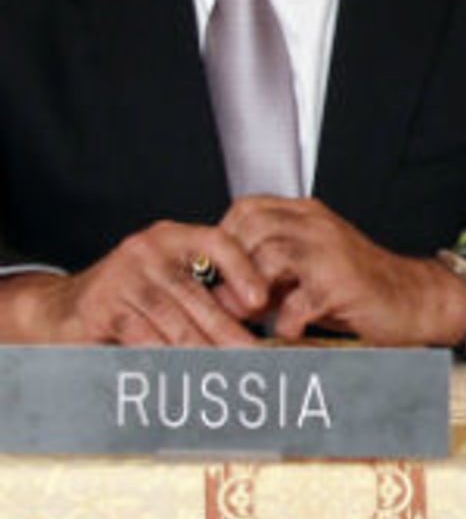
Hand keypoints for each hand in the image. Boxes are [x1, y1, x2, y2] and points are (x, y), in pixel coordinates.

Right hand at [0, 221, 269, 345]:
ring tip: (229, 370)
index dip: (243, 270)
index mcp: (171, 237)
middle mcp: (148, 250)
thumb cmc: (127, 297)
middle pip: (198, 296)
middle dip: (230, 331)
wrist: (59, 308)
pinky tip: (186, 374)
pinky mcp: (103, 307)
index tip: (260, 302)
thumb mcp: (168, 281)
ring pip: (175, 323)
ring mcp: (123, 277)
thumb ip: (203, 290)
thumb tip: (255, 316)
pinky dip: (168, 360)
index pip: (216, 242)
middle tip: (255, 355)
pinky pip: (145, 339)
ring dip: (204, 352)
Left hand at [219, 197, 465, 346]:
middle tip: (233, 300)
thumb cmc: (355, 288)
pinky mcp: (342, 284)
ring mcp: (330, 252)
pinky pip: (297, 300)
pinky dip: (286, 322)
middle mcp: (317, 227)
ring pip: (269, 256)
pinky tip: (290, 331)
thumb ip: (267, 271)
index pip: (246, 209)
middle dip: (234, 267)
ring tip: (256, 316)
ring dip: (254, 293)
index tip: (222, 273)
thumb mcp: (306, 268)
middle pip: (252, 227)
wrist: (412, 299)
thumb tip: (218, 291)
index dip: (226, 240)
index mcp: (306, 216)